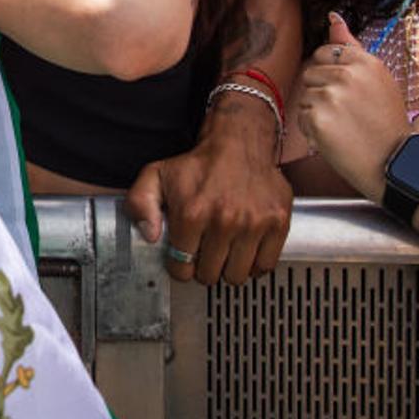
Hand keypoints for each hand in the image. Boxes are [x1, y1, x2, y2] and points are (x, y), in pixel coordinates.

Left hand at [128, 96, 291, 284]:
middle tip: (204, 254)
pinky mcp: (278, 223)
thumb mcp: (156, 175)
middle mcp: (224, 221)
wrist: (239, 142)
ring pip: (237, 275)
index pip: (181, 267)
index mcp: (192, 214)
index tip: (183, 258)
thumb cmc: (199, 163)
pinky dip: (255, 265)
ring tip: (224, 253)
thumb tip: (149, 235)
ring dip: (229, 269)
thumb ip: (140, 203)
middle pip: (210, 275)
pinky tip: (245, 251)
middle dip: (203, 268)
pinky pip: (265, 266)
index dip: (179, 266)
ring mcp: (254, 224)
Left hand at [294, 14, 408, 202]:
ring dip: (317, 112)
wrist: (394, 162)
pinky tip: (336, 138)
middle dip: (322, 92)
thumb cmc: (386, 120)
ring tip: (344, 125)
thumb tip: (332, 16)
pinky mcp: (317, 118)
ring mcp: (331, 96)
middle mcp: (348, 75)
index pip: (324, 53)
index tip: (348, 92)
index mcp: (365, 62)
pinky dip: (313, 130)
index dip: (331, 74)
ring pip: (304, 96)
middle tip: (349, 112)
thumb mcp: (377, 78)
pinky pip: (301, 118)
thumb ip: (351, 46)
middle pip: (310, 73)